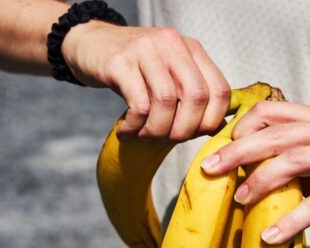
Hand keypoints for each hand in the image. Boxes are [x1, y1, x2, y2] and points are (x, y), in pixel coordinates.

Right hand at [62, 22, 230, 141]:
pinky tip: (126, 131)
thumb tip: (216, 127)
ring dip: (157, 131)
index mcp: (191, 48)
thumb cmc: (134, 68)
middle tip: (166, 141)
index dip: (211, 121)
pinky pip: (138, 105)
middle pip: (196, 97)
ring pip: (166, 102)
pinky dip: (135, 127)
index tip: (193, 135)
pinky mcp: (120, 62)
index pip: (219, 90)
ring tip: (144, 137)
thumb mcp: (168, 74)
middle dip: (183, 131)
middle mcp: (172, 44)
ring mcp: (146, 50)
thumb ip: (191, 94)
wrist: (90, 43)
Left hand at [200, 101, 309, 243]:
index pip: (273, 110)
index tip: (222, 149)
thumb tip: (239, 168)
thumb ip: (289, 155)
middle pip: (277, 134)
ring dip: (260, 181)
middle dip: (238, 151)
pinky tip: (269, 236)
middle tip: (210, 170)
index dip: (243, 127)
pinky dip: (290, 221)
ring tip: (240, 199)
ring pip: (293, 161)